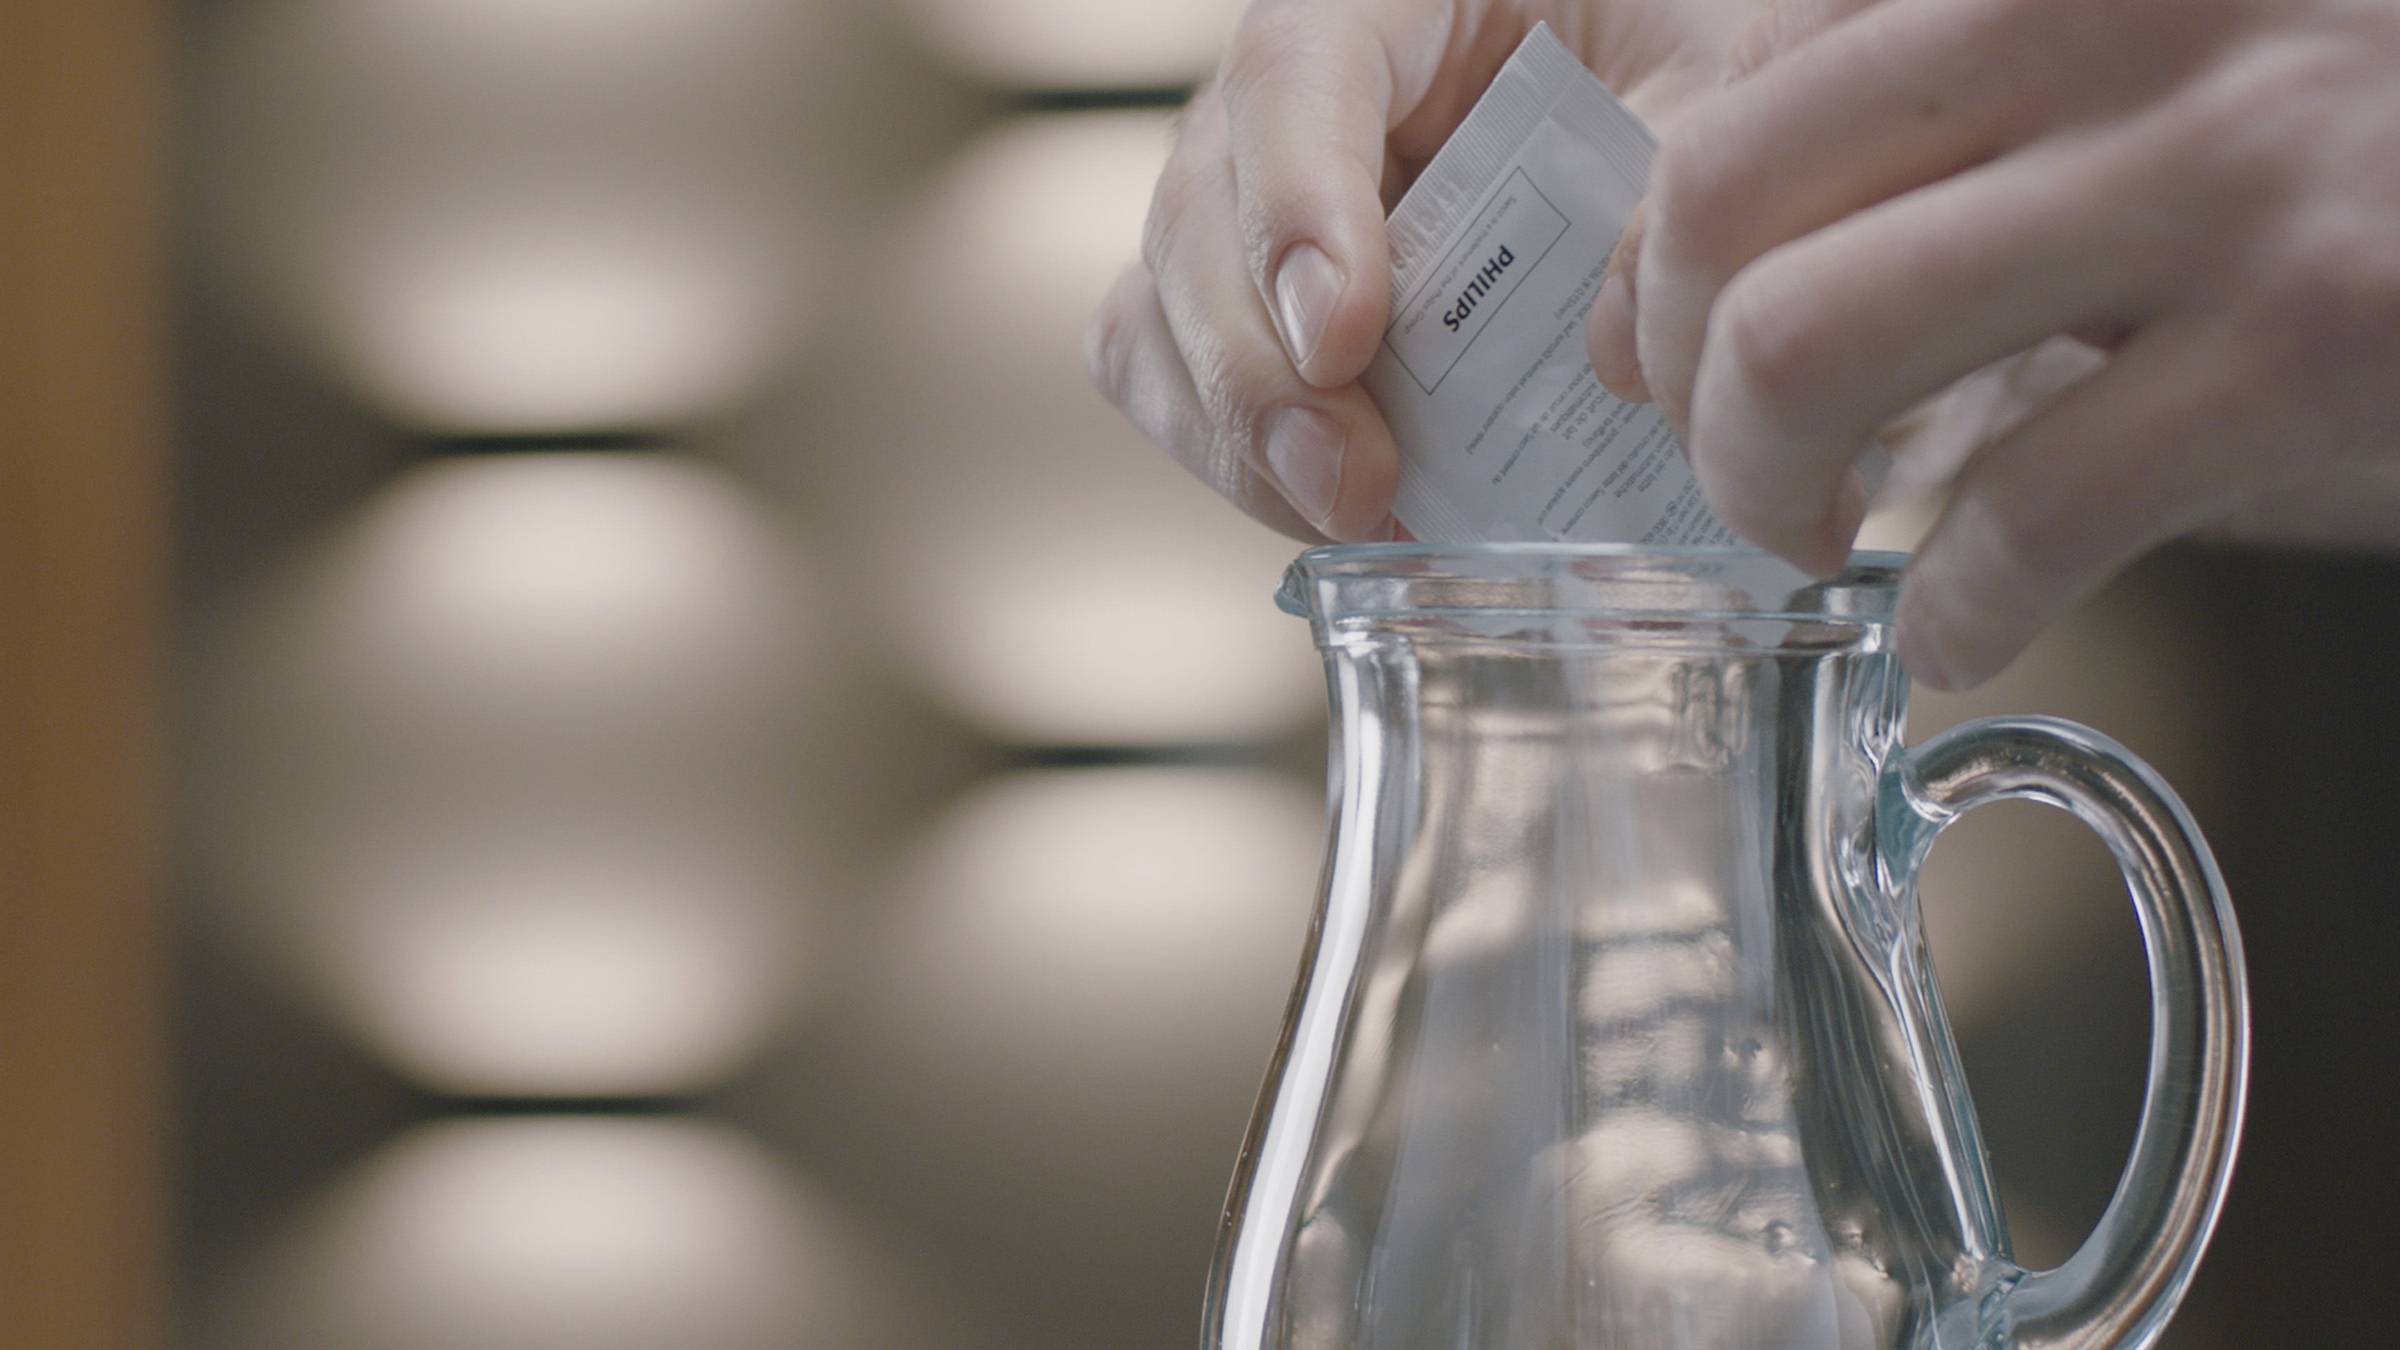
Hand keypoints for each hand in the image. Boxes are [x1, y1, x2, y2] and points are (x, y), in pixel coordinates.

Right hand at [1088, 0, 1763, 542]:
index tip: (1348, 337)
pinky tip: (1354, 516)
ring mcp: (1246, 212)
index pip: (1289, 72)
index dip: (1296, 206)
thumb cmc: (1680, 64)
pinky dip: (1244, 469)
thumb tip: (1611, 337)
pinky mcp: (1247, 314)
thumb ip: (1674, 175)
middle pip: (1195, 215)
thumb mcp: (1715, 75)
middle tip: (1354, 483)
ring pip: (1156, 317)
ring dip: (1236, 436)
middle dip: (1257, 371)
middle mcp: (1283, 100)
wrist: (1660, 110)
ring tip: (1353, 513)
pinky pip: (1181, 391)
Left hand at [1588, 0, 2399, 687]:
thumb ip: (1979, 91)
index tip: (1655, 338)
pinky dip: (1954, 606)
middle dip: (1674, 374)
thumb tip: (1715, 254)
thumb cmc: (2375, 101)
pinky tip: (1965, 628)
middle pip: (1726, 196)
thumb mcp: (2173, 31)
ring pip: (1809, 342)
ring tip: (1818, 540)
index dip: (1654, 240)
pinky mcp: (2333, 325)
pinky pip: (2026, 505)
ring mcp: (2230, 158)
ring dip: (1763, 490)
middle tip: (1731, 462)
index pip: (1745, 70)